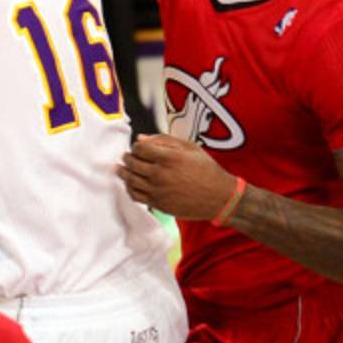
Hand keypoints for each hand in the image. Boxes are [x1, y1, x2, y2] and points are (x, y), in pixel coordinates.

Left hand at [117, 134, 238, 220]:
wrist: (219, 197)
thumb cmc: (207, 170)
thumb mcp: (190, 148)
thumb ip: (164, 140)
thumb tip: (141, 138)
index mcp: (169, 157)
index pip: (139, 148)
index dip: (136, 146)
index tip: (138, 147)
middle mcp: (161, 174)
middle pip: (132, 163)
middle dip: (127, 158)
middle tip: (127, 157)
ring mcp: (158, 191)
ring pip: (130, 180)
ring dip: (124, 172)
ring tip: (123, 169)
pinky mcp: (158, 204)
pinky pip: (135, 195)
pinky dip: (129, 188)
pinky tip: (131, 184)